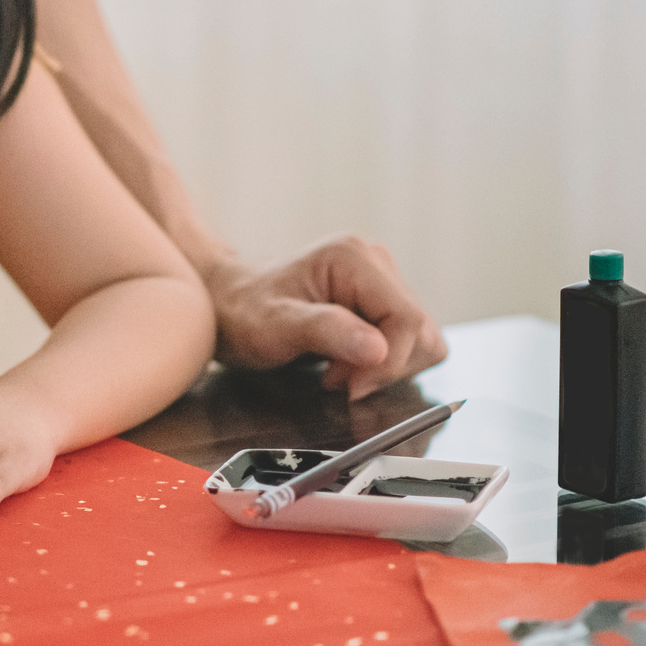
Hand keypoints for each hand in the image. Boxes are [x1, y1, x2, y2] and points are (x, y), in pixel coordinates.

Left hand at [207, 235, 447, 398]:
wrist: (224, 300)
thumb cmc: (242, 310)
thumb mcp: (275, 326)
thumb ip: (327, 332)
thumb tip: (379, 350)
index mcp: (355, 258)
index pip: (407, 319)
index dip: (388, 362)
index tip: (350, 386)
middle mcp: (375, 263)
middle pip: (421, 330)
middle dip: (386, 366)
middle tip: (337, 377)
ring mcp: (380, 281)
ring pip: (420, 338)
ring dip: (385, 367)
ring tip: (337, 369)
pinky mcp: (378, 302)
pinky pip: (405, 341)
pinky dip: (382, 363)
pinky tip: (345, 363)